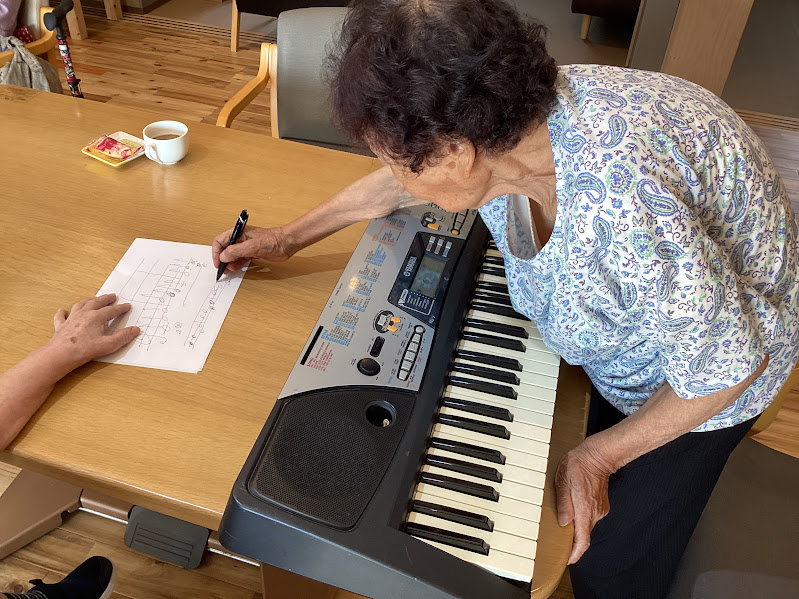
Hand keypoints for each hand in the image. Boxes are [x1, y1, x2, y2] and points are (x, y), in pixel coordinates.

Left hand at [46, 293, 140, 368]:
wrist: (60, 355)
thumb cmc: (83, 350)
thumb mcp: (108, 345)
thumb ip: (123, 337)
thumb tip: (135, 330)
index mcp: (96, 317)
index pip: (112, 310)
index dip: (121, 308)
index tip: (127, 306)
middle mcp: (83, 314)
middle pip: (96, 303)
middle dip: (105, 299)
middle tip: (112, 296)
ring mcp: (71, 319)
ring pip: (80, 305)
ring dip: (88, 300)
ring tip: (93, 298)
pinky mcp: (61, 326)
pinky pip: (61, 317)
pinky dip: (62, 313)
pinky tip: (63, 310)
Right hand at [211, 225, 291, 275]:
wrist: (287, 243)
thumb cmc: (272, 241)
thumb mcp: (251, 246)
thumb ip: (235, 251)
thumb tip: (223, 257)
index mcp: (238, 232)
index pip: (220, 241)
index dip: (216, 252)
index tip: (218, 263)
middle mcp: (241, 238)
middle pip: (225, 248)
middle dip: (223, 259)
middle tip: (224, 269)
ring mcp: (246, 245)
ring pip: (233, 255)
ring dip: (230, 263)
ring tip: (231, 270)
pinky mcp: (253, 252)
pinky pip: (241, 258)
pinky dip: (237, 264)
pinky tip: (237, 268)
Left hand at [555, 439, 614, 564]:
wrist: (599, 455)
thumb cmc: (580, 464)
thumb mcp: (563, 481)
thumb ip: (563, 503)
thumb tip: (563, 522)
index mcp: (585, 508)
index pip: (582, 540)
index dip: (575, 554)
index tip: (567, 560)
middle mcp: (595, 512)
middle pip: (583, 534)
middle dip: (571, 539)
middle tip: (557, 539)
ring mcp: (599, 509)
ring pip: (585, 525)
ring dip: (575, 525)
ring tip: (563, 517)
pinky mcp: (600, 506)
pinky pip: (589, 517)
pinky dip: (580, 517)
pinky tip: (572, 507)